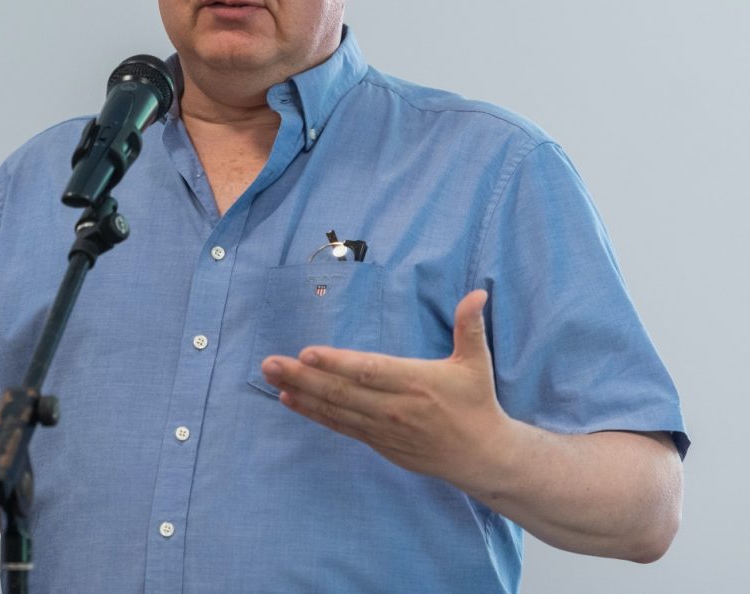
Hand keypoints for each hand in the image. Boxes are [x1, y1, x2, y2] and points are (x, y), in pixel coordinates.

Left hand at [259, 290, 510, 486]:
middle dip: (302, 376)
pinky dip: (312, 413)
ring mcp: (383, 428)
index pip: (370, 370)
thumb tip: (477, 293)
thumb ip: (470, 326)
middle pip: (342, 391)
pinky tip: (288, 399)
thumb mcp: (477, 362)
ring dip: (300, 392)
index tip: (307, 352)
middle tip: (269, 362)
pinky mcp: (377, 442)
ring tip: (270, 376)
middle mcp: (395, 407)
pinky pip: (339, 426)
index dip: (337, 363)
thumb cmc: (476, 402)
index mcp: (416, 382)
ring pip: (335, 409)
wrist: (480, 456)